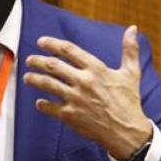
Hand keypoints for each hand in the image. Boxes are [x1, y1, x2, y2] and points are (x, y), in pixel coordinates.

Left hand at [23, 26, 152, 159]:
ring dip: (34, 79)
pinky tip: (39, 102)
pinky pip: (49, 107)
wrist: (127, 131)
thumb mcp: (131, 73)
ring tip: (27, 77)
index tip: (41, 42)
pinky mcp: (70, 115)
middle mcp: (83, 81)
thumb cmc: (129, 102)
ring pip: (47, 84)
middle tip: (30, 60)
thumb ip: (129, 50)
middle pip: (53, 65)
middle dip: (37, 61)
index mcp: (96, 69)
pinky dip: (42, 104)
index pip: (68, 50)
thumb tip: (132, 29)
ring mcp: (75, 99)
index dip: (52, 43)